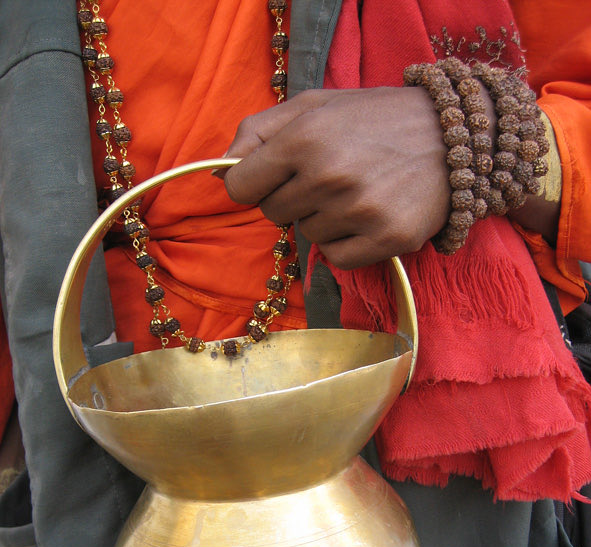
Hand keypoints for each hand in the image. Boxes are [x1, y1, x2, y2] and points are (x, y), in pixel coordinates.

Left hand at [223, 87, 450, 268]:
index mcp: (304, 138)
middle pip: (273, 214)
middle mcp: (329, 176)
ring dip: (323, 219)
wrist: (453, 134)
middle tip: (327, 178)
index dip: (253, 184)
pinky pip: (338, 258)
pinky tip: (367, 217)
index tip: (273, 179)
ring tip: (356, 191)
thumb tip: (223, 172)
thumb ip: (259, 131)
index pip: (241, 188)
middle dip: (291, 199)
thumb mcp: (314, 106)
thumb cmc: (374, 119)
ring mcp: (360, 211)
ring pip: (307, 236)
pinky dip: (346, 244)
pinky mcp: (387, 239)